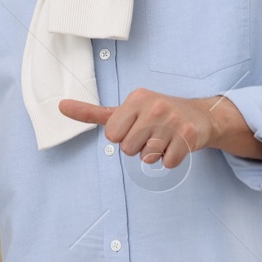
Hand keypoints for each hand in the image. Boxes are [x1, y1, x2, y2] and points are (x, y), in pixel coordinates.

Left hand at [58, 88, 261, 168]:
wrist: (201, 115)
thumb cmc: (157, 114)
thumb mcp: (125, 110)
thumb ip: (93, 112)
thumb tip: (60, 106)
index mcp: (137, 98)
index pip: (112, 135)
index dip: (123, 136)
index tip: (135, 126)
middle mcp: (155, 106)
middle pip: (128, 149)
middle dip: (138, 146)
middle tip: (152, 133)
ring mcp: (173, 121)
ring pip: (147, 157)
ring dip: (155, 153)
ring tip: (165, 138)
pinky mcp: (189, 136)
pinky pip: (166, 163)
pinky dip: (171, 159)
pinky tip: (177, 144)